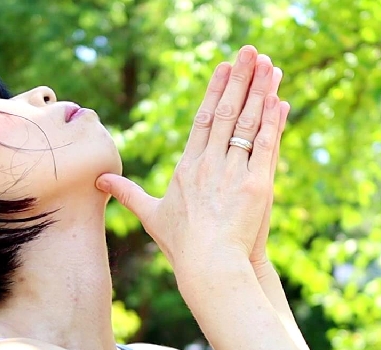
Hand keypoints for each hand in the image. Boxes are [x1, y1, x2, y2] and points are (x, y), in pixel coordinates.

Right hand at [97, 46, 289, 278]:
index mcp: (188, 167)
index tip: (223, 67)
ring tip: (268, 65)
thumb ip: (128, 194)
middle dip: (239, 79)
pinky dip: (273, 123)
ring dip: (260, 92)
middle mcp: (209, 164)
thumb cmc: (183, 246)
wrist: (209, 268)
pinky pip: (265, 146)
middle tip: (248, 52)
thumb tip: (100, 182)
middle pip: (226, 113)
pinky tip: (280, 101)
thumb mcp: (152, 215)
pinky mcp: (256, 186)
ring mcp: (233, 173)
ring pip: (247, 124)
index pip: (203, 119)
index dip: (214, 91)